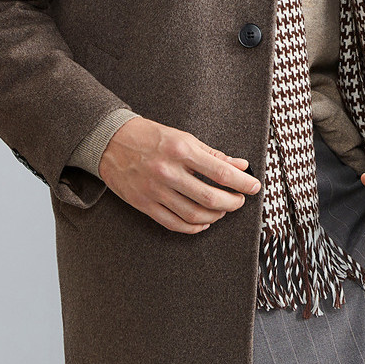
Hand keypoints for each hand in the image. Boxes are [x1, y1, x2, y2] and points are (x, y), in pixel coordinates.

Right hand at [98, 116, 260, 233]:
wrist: (110, 141)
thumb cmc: (150, 137)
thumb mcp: (184, 138)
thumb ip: (213, 154)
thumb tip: (240, 166)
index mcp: (181, 150)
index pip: (220, 172)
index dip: (242, 183)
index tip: (254, 186)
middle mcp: (168, 172)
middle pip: (210, 198)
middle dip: (232, 203)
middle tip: (239, 200)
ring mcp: (155, 191)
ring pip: (194, 215)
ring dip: (215, 216)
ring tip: (222, 210)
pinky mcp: (144, 204)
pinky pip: (174, 223)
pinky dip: (193, 227)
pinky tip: (203, 222)